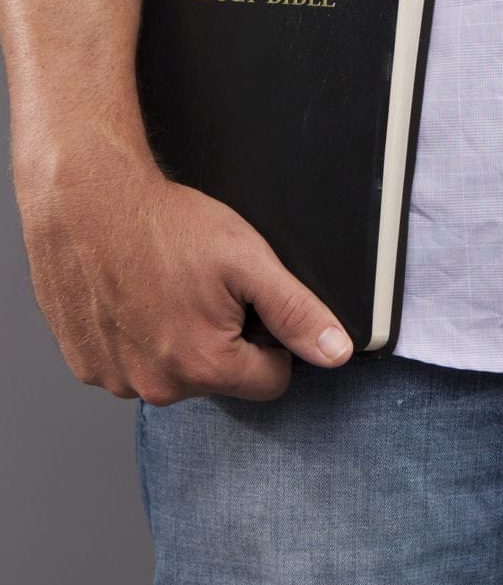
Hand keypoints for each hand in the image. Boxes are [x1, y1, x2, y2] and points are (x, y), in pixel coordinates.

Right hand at [14, 141, 352, 404]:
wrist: (84, 199)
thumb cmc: (162, 224)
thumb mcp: (249, 261)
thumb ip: (297, 313)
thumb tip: (335, 352)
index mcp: (204, 366)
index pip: (271, 381)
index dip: (272, 342)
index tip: (249, 307)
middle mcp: (156, 385)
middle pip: (222, 379)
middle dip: (224, 340)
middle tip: (204, 289)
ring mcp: (115, 378)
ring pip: (177, 372)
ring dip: (179, 340)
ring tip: (167, 289)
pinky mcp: (86, 364)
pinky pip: (133, 364)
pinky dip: (140, 337)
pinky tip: (137, 297)